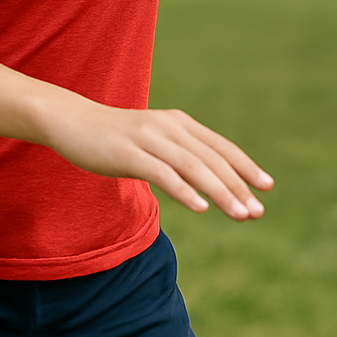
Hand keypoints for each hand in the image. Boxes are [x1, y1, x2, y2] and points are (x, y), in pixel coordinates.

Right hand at [45, 97, 272, 220]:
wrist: (71, 121)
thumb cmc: (114, 137)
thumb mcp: (152, 139)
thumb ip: (178, 152)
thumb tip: (211, 178)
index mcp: (176, 121)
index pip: (219, 145)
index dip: (244, 165)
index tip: (266, 187)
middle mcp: (166, 126)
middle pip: (210, 158)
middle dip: (237, 186)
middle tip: (257, 212)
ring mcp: (146, 138)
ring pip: (192, 166)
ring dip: (219, 191)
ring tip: (240, 215)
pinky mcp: (127, 153)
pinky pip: (161, 173)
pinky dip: (184, 190)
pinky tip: (201, 208)